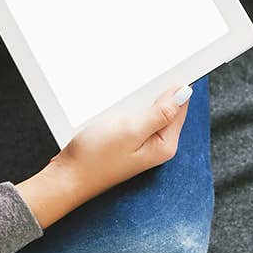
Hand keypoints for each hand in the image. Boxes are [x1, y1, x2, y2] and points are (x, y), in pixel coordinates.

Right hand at [54, 85, 191, 206]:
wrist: (68, 176)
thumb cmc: (95, 158)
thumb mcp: (131, 130)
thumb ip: (161, 112)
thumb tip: (184, 93)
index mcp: (165, 144)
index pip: (180, 106)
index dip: (170, 88)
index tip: (156, 76)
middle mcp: (156, 145)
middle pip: (164, 108)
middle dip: (151, 94)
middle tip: (130, 94)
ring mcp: (141, 144)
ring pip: (146, 110)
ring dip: (135, 102)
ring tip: (118, 105)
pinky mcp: (126, 141)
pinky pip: (132, 118)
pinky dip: (124, 110)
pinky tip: (112, 111)